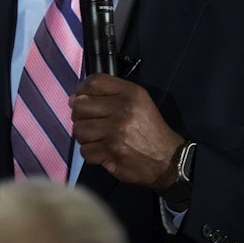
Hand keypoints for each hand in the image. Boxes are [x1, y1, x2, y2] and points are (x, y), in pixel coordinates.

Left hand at [70, 74, 184, 189]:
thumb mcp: (138, 102)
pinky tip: (103, 151)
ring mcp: (115, 132)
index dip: (82, 89)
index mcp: (130, 93)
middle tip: (91, 123)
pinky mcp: (111, 152)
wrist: (169, 160)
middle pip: (80, 106)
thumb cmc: (150, 130)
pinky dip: (91, 153)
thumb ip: (110, 94)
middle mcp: (122, 109)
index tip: (81, 98)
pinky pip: (85, 150)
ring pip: (79, 129)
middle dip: (81, 116)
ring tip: (97, 138)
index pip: (94, 82)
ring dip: (85, 136)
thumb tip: (75, 98)